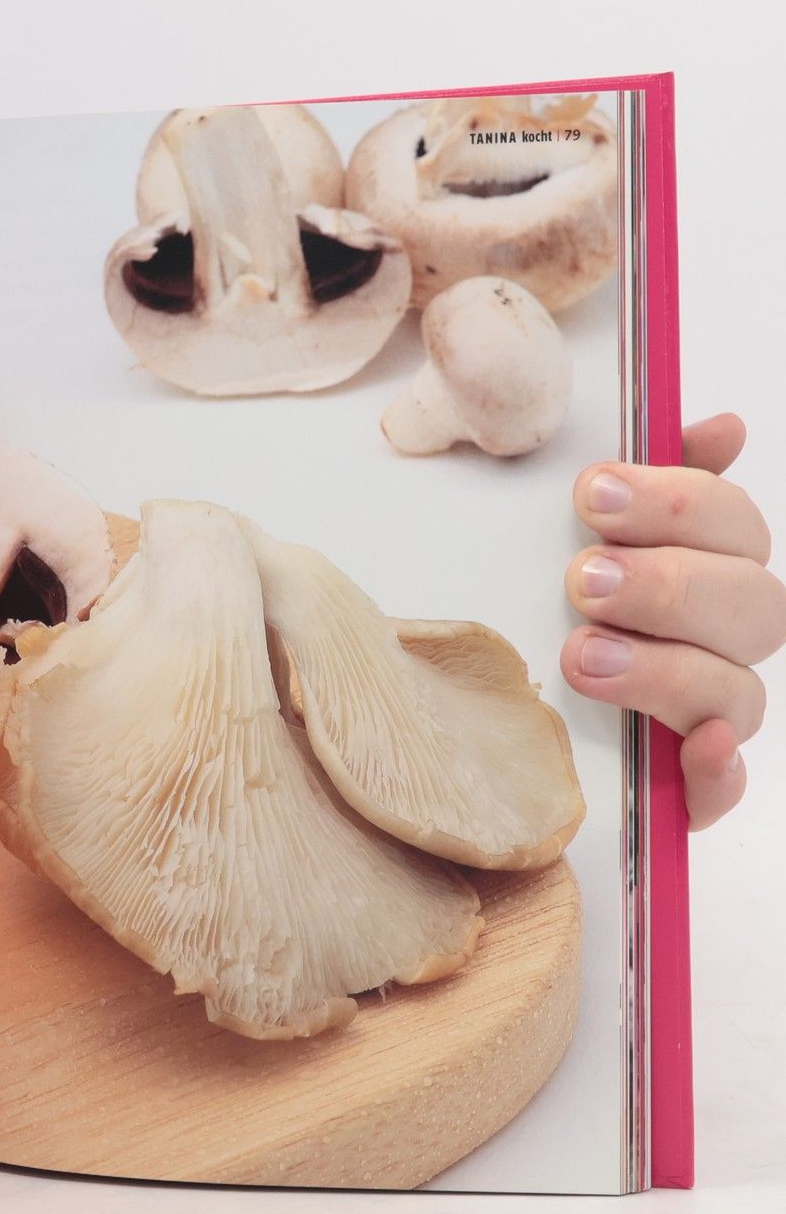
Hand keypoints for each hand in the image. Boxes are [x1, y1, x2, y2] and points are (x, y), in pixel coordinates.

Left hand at [563, 414, 782, 830]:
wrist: (462, 707)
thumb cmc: (522, 600)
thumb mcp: (549, 527)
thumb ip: (631, 476)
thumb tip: (724, 427)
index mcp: (701, 565)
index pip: (733, 524)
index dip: (676, 501)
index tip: (592, 492)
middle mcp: (716, 639)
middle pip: (752, 606)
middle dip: (668, 584)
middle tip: (584, 578)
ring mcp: (706, 713)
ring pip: (736, 691)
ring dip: (667, 669)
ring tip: (584, 655)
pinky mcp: (682, 784)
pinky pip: (725, 786)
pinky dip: (719, 768)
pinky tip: (697, 747)